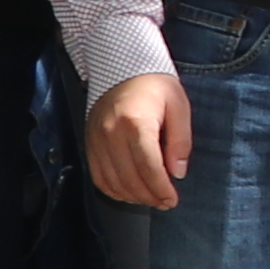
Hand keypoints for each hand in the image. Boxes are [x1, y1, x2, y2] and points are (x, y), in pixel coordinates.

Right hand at [87, 73, 187, 211]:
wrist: (122, 66)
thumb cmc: (154, 84)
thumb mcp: (178, 106)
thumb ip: (180, 141)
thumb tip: (177, 172)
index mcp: (135, 123)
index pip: (148, 168)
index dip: (161, 189)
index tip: (172, 199)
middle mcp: (111, 134)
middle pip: (130, 179)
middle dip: (149, 197)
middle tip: (165, 202)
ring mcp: (96, 140)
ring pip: (112, 182)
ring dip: (132, 196)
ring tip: (151, 198)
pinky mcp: (89, 143)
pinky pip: (98, 176)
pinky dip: (113, 189)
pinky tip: (129, 191)